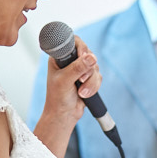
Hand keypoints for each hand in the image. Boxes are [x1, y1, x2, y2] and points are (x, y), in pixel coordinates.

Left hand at [36, 36, 101, 157]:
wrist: (64, 115)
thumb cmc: (57, 98)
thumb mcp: (65, 81)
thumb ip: (77, 68)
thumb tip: (91, 57)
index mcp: (60, 57)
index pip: (73, 42)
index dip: (81, 47)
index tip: (84, 57)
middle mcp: (71, 61)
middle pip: (88, 54)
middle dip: (87, 69)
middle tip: (80, 79)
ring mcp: (81, 69)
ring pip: (95, 67)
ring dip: (91, 81)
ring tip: (81, 92)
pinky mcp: (89, 78)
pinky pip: (99, 77)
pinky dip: (94, 86)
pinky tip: (85, 94)